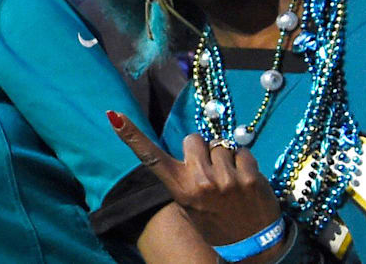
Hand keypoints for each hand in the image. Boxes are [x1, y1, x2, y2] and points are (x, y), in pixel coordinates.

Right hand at [108, 110, 282, 254]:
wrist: (251, 248)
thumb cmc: (215, 223)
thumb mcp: (190, 205)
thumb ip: (186, 177)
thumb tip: (192, 144)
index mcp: (180, 189)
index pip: (152, 158)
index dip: (132, 136)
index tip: (114, 116)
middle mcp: (200, 182)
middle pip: (194, 140)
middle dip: (201, 150)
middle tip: (210, 171)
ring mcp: (226, 180)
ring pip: (220, 145)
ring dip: (225, 158)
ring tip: (230, 181)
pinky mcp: (250, 179)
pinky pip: (242, 152)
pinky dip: (244, 162)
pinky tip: (245, 181)